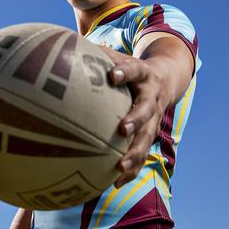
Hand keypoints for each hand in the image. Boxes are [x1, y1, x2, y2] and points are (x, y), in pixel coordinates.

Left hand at [100, 47, 168, 187]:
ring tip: (120, 167)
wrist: (165, 79)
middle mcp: (151, 97)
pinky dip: (130, 170)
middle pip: (146, 110)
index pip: (134, 70)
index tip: (113, 75)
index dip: (125, 72)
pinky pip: (141, 154)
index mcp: (142, 75)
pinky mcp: (150, 135)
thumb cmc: (129, 68)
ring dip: (135, 153)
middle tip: (122, 129)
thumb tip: (62, 44)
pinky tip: (114, 184)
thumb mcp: (117, 56)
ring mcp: (154, 118)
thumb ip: (95, 54)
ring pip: (147, 138)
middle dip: (135, 120)